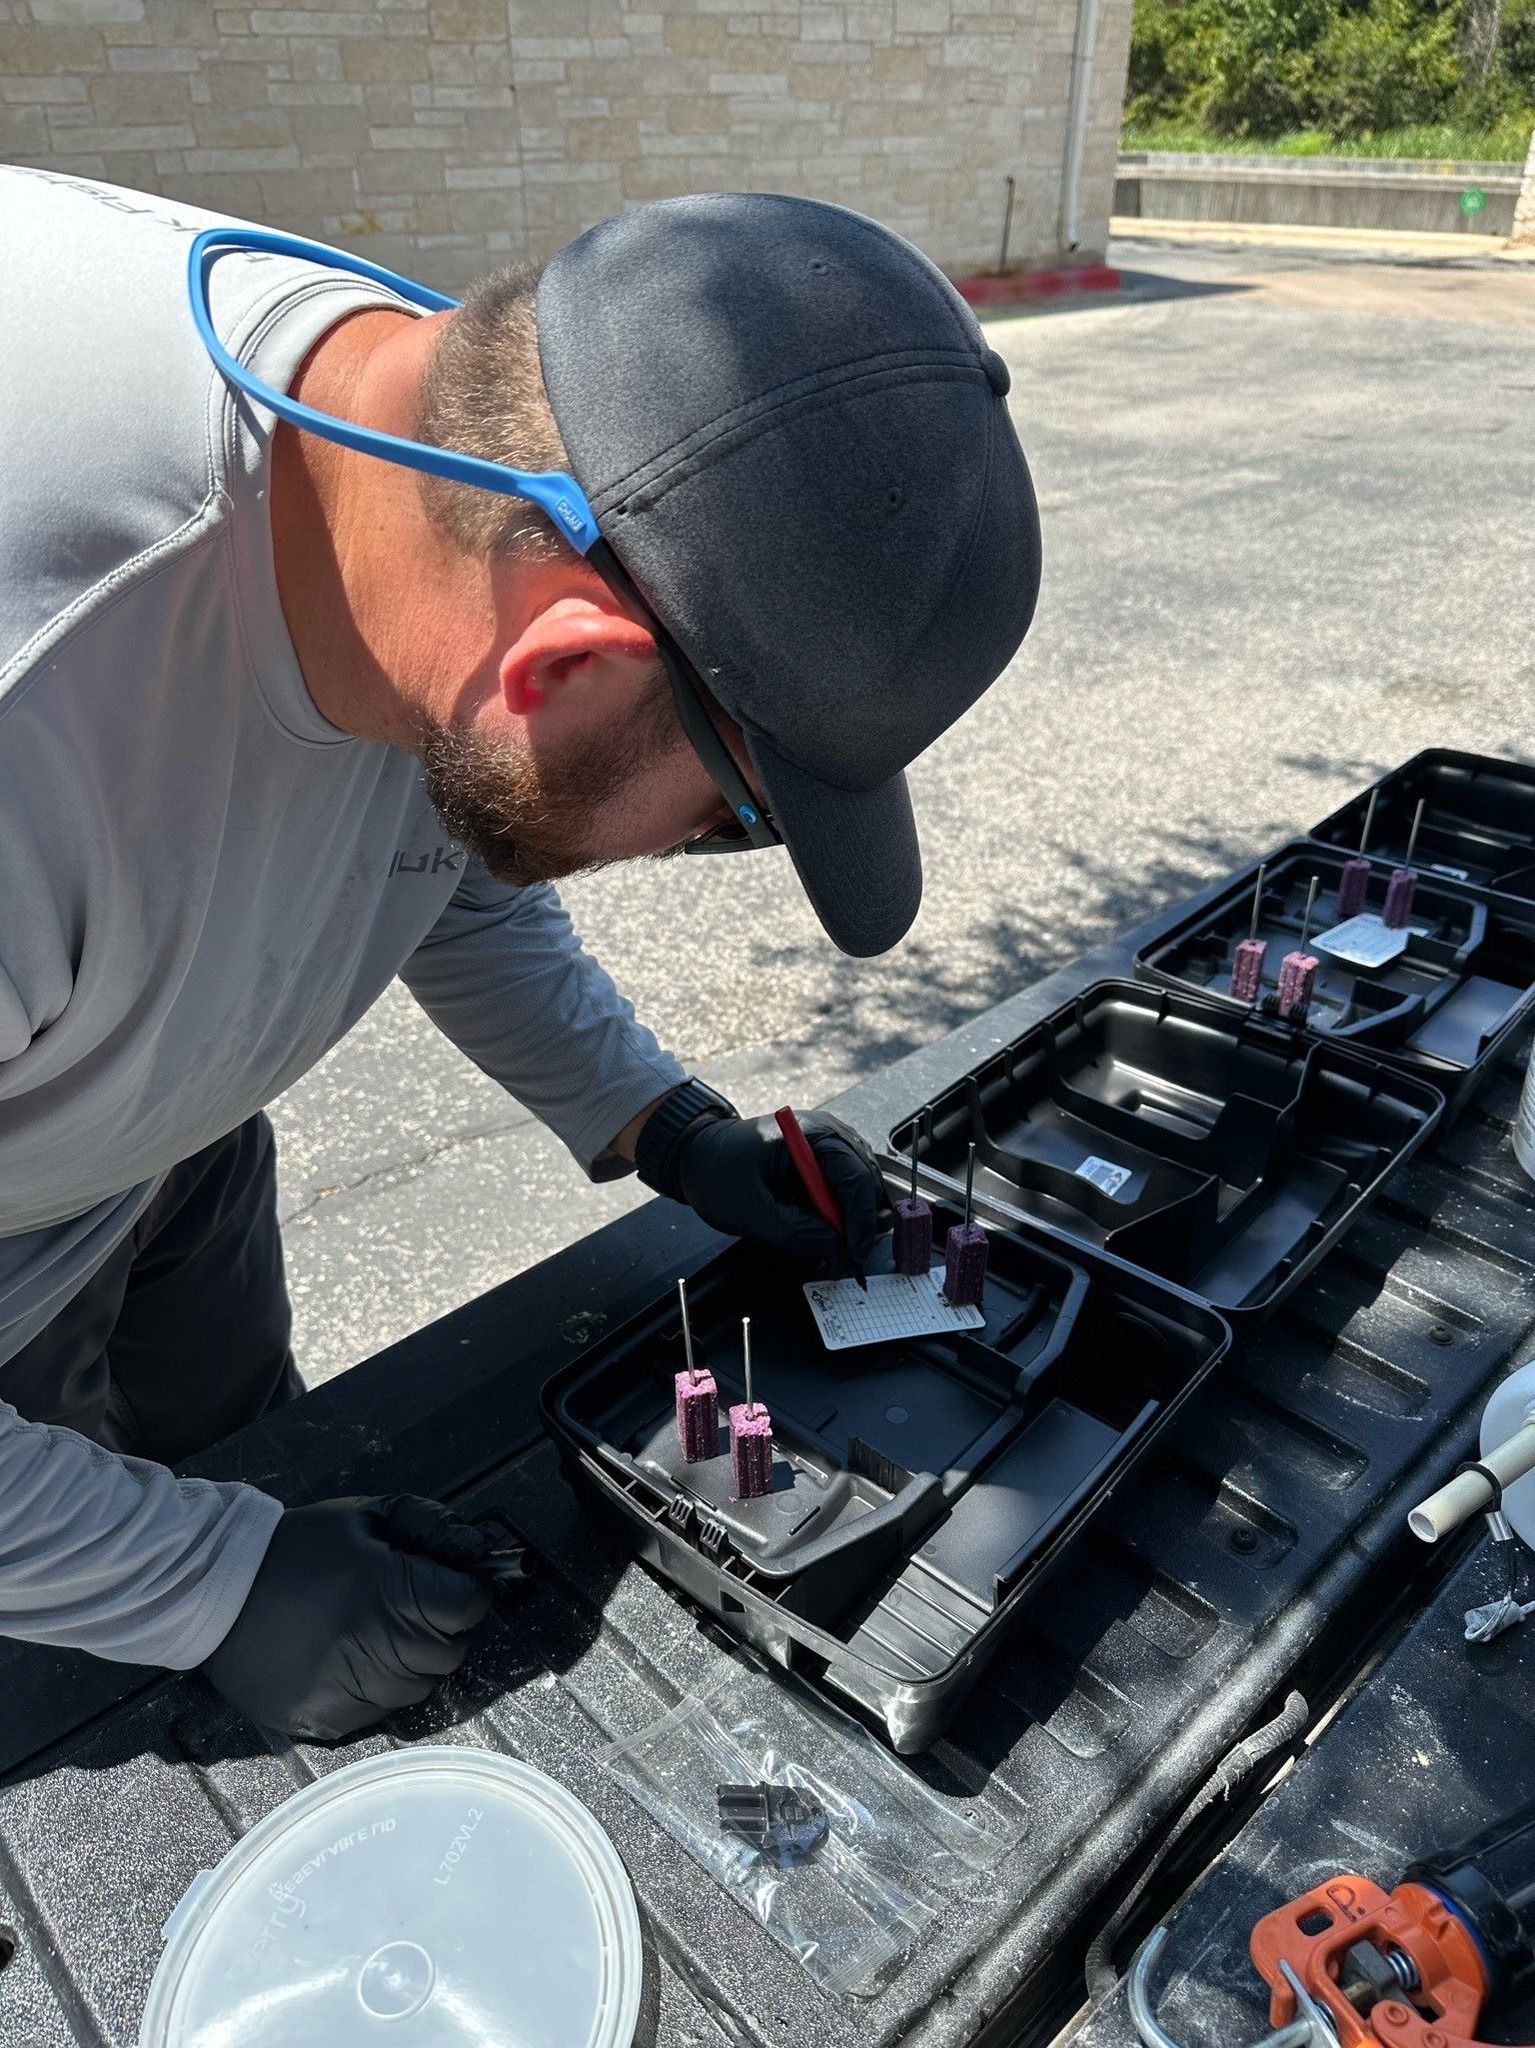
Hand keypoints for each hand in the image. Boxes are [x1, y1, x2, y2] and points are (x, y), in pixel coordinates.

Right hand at [201, 1495, 493, 1740]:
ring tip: (374, 1630)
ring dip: (412, 1661)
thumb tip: (480, 1549)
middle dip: (440, 1625)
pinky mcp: (329, 1721)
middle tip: (405, 1603)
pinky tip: (348, 1658)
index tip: (446, 1582)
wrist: (214, 1594)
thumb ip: (430, 1525)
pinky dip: (378, 1688)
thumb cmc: (298, 1548)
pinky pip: (382, 1712)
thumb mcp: (366, 1516)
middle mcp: (381, 1650)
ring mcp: (356, 1693)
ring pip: (421, 1687)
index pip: (469, 1606)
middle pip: (452, 1651)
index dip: (464, 1590)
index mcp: (393, 1592)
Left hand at [672, 1111, 887, 1263]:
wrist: (696, 1155)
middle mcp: (827, 1134)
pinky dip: (838, 1213)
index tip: (853, 1253)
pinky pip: (843, 1189)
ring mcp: (827, 1146)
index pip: (855, 1177)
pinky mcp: (821, 1161)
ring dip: (850, 1218)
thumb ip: (794, 1231)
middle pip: (866, 1181)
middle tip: (847, 1257)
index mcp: (810, 1134)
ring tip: (831, 1245)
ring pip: (860, 1187)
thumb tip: (834, 1244)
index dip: (860, 1220)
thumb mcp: (749, 1210)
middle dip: (860, 1222)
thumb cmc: (715, 1171)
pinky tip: (822, 1230)